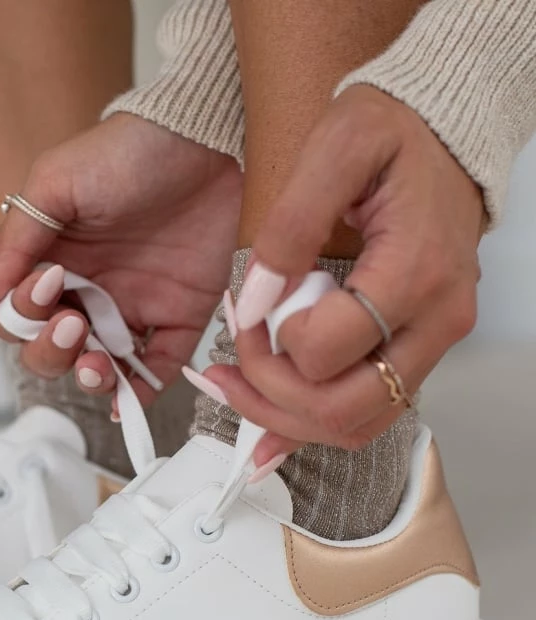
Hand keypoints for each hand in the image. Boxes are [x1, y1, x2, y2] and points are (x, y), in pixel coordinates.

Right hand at [0, 114, 241, 405]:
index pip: (17, 317)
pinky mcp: (178, 318)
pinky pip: (156, 369)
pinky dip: (141, 391)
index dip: (22, 317)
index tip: (46, 286)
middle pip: (51, 351)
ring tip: (98, 366)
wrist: (206, 141)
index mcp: (50, 262)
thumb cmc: (127, 152)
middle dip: (53, 352)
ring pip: (99, 367)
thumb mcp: (56, 184)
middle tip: (73, 325)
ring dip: (91, 378)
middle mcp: (87, 292)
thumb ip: (17, 241)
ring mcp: (132, 309)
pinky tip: (128, 398)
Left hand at [198, 86, 484, 465]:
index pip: (325, 353)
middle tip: (231, 361)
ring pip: (355, 425)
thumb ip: (292, 224)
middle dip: (270, 395)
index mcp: (414, 272)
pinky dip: (313, 423)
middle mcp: (435, 322)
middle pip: (342, 408)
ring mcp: (432, 344)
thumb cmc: (397, 133)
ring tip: (236, 386)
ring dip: (286, 419)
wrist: (448, 135)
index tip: (248, 310)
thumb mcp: (338, 145)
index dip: (269, 345)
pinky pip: (366, 414)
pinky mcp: (417, 353)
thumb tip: (257, 299)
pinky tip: (268, 421)